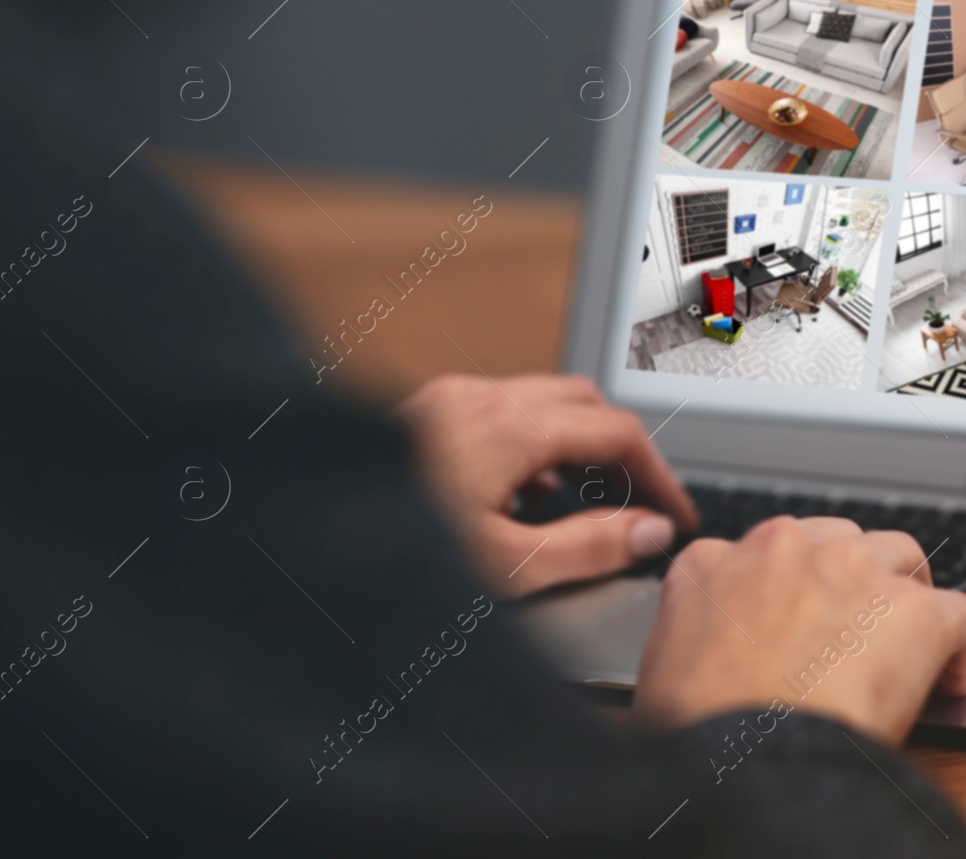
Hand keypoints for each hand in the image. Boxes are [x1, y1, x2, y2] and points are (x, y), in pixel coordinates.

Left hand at [396, 374, 696, 596]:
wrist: (291, 538)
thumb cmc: (385, 556)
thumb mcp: (503, 566)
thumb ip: (587, 546)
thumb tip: (647, 531)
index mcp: (503, 426)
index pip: (615, 431)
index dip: (659, 474)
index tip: (675, 513)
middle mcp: (474, 399)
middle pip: (582, 401)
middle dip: (621, 449)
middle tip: (641, 502)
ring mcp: (443, 402)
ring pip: (540, 402)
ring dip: (576, 444)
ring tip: (589, 502)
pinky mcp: (421, 416)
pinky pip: (500, 413)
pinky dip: (533, 444)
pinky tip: (525, 493)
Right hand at [632, 516, 965, 744]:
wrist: (743, 753)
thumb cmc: (696, 728)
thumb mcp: (664, 665)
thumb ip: (690, 636)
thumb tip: (704, 663)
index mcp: (715, 563)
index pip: (762, 553)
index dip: (788, 589)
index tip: (798, 623)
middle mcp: (785, 548)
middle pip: (838, 541)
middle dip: (852, 579)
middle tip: (856, 632)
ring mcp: (853, 570)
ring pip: (901, 556)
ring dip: (907, 596)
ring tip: (909, 642)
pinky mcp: (913, 610)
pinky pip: (956, 612)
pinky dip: (958, 647)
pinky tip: (948, 680)